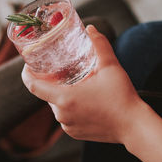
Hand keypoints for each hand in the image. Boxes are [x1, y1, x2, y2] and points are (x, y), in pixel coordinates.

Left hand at [22, 25, 145, 143]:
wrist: (134, 126)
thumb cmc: (122, 97)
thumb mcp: (111, 67)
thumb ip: (99, 45)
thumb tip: (90, 28)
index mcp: (65, 98)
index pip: (33, 86)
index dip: (27, 74)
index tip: (28, 65)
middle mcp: (62, 114)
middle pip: (47, 94)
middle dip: (53, 82)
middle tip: (62, 71)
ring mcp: (68, 126)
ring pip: (57, 106)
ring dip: (63, 95)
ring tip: (78, 85)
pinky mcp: (75, 134)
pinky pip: (66, 117)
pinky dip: (71, 107)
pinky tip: (85, 101)